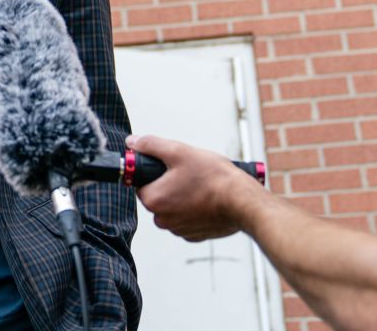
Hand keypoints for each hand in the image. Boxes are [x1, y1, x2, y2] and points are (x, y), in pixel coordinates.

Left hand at [130, 135, 262, 241]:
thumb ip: (151, 145)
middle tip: (188, 173)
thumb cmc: (214, 178)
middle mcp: (163, 220)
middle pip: (158, 196)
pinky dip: (194, 209)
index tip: (169, 167)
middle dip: (169, 184)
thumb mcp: (179, 151)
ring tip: (201, 185)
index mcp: (154, 200)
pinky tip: (207, 198)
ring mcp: (180, 230)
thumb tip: (132, 142)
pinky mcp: (195, 235)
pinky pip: (187, 218)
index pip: (142, 183)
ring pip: (173, 208)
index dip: (154, 172)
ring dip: (182, 197)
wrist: (244, 202)